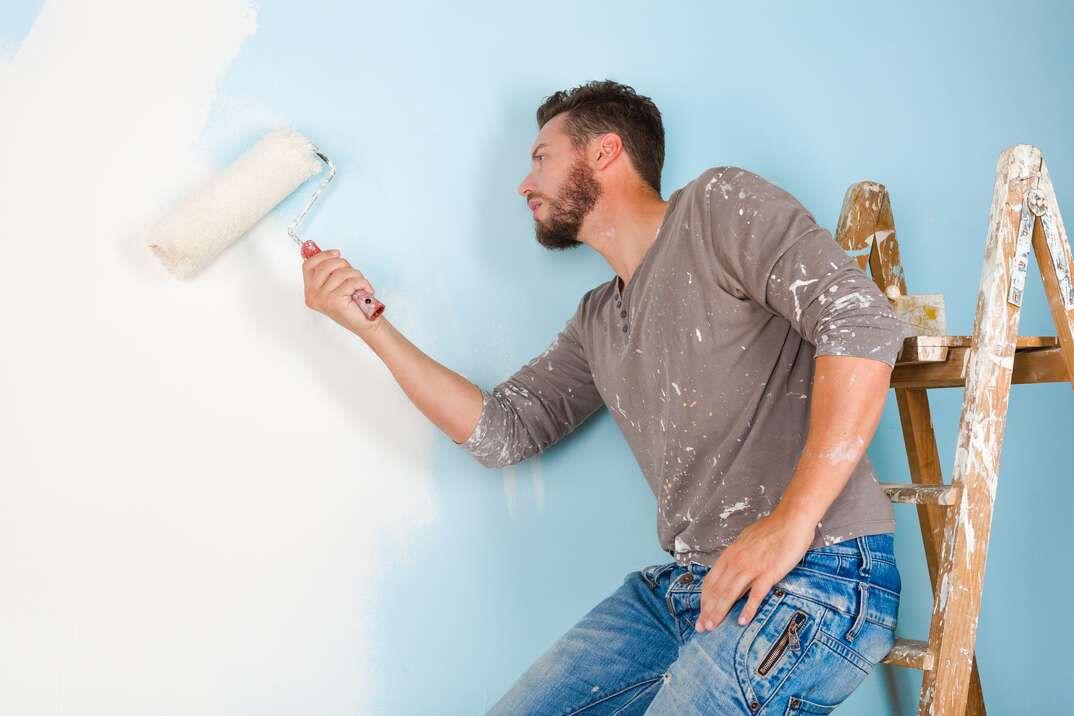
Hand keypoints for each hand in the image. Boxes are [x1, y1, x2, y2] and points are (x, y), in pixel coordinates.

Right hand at [302, 248, 381, 334]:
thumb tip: (332, 254)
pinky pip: (350, 282)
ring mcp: (322, 299)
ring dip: (356, 275)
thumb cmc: (353, 304)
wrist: (366, 323)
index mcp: (311, 290)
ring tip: (361, 285)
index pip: (308, 266)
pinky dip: (362, 283)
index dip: (322, 255)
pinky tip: (366, 290)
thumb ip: (331, 272)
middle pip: (325, 266)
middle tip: (353, 274)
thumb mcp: (338, 285)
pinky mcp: (334, 301)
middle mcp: (312, 296)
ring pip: (340, 273)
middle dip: (344, 265)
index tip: (336, 253)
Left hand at [695, 510, 814, 632]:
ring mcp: (752, 567)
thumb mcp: (746, 541)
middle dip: (707, 610)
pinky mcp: (769, 573)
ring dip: (720, 611)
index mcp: (730, 554)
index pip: (711, 580)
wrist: (791, 521)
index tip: (700, 613)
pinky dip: (748, 609)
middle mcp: (737, 561)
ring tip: (712, 627)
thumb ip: (737, 555)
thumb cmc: (771, 530)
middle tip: (701, 627)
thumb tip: (730, 567)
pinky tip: (742, 621)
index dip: (704, 599)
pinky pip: (756, 594)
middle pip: (717, 589)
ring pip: (730, 593)